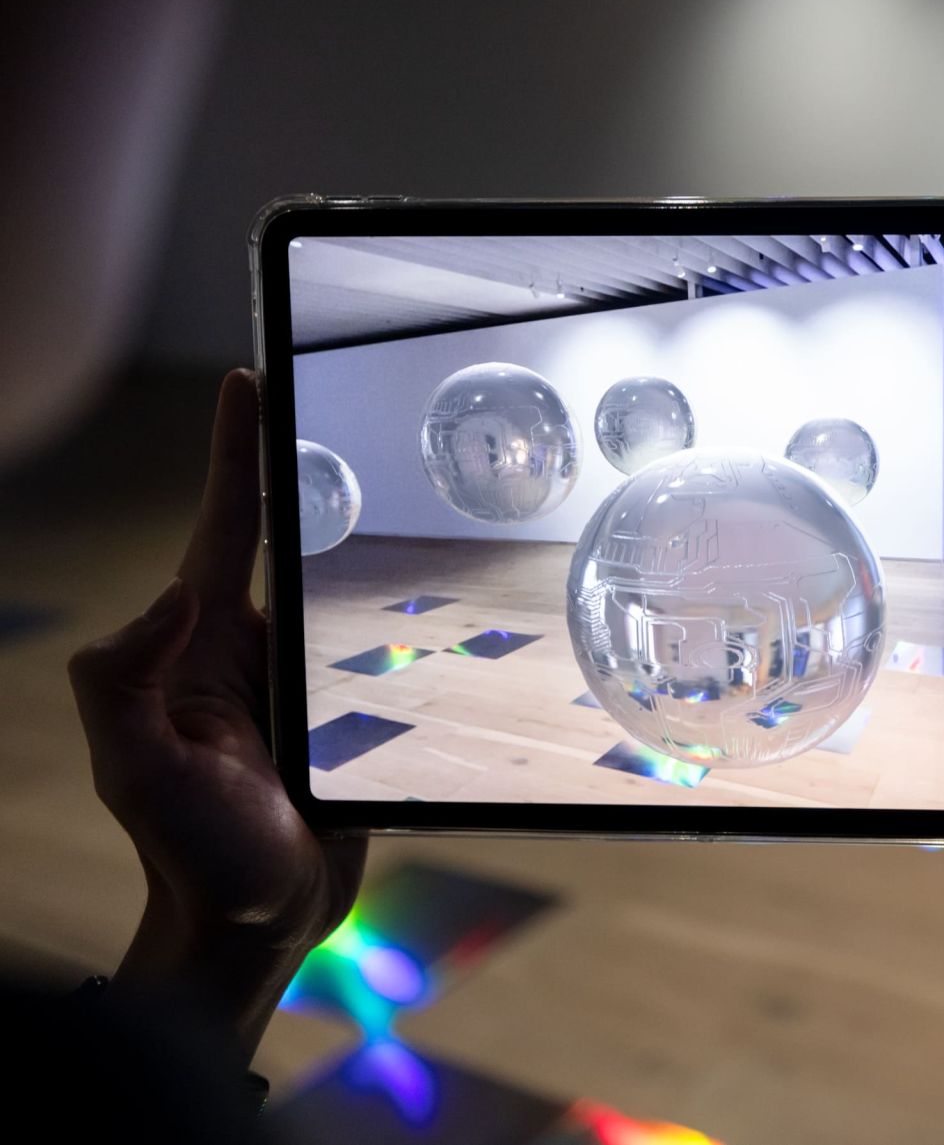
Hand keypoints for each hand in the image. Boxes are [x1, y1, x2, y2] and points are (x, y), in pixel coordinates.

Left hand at [68, 369, 364, 1056]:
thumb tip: (168, 599)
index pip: (221, 527)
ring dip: (378, 540)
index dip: (234, 452)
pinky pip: (383, 648)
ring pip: (345, 589)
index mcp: (202, 643)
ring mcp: (303, 680)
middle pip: (289, 539)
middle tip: (355, 404)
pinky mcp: (350, 715)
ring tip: (425, 484)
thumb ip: (125, 683)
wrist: (258, 925)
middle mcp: (253, 648)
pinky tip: (457, 592)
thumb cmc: (192, 854)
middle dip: (313, 469)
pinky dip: (415, 616)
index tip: (249, 379)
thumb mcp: (139, 770)